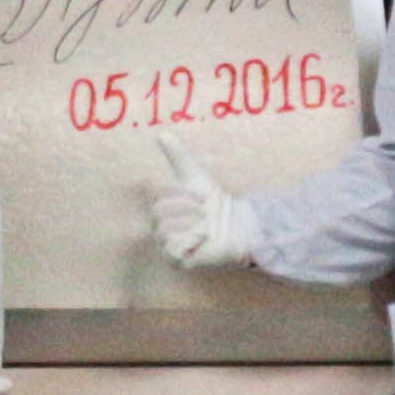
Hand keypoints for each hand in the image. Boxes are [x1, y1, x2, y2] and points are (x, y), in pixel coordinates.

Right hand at [147, 139, 260, 271]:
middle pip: (158, 213)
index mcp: (161, 209)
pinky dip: (190, 241)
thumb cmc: (216, 203)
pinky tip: (202, 240)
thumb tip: (162, 133)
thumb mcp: (195, 176)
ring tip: (206, 226)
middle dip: (185, 208)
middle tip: (203, 211)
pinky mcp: (178, 261)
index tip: (198, 195)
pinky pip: (172, 251)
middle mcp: (160, 228)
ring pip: (164, 232)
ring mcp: (168, 246)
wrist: (238, 225)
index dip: (178, 193)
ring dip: (190, 224)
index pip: (156, 196)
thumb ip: (177, 156)